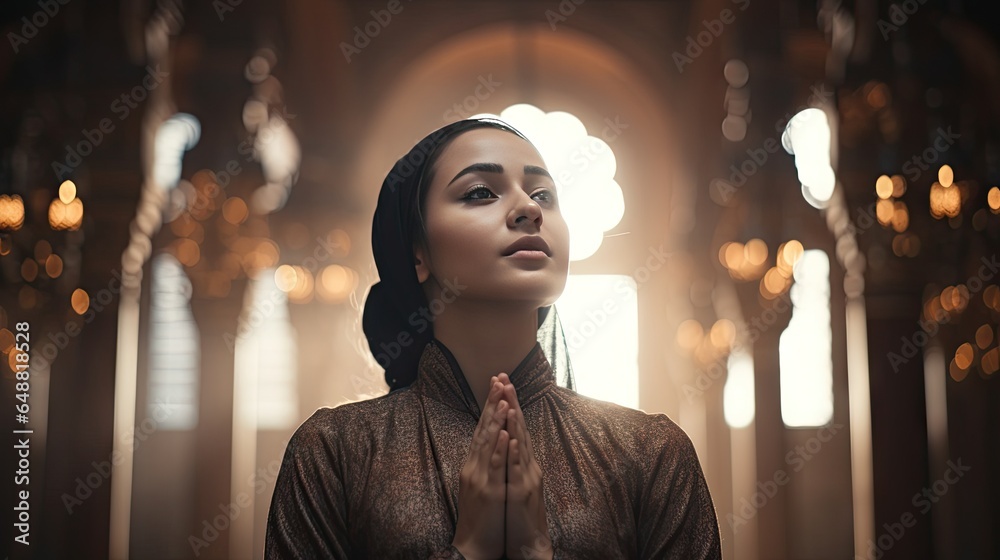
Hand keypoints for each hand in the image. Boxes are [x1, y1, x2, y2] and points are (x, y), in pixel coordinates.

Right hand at [453, 376, 508, 559]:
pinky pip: (494, 468)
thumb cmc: (480, 516)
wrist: (472, 546)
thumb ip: (483, 462)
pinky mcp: (489, 492)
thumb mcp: (479, 483)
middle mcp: (474, 467)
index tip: (497, 383)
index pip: (482, 427)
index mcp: (474, 464)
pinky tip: (504, 435)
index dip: (490, 405)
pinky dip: (498, 450)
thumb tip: (491, 440)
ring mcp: (480, 479)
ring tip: (502, 398)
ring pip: (487, 444)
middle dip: (492, 403)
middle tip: (499, 379)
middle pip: (483, 429)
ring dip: (495, 421)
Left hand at [498, 373, 551, 559]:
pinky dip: (515, 453)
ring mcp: (527, 478)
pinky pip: (517, 471)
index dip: (509, 404)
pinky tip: (511, 438)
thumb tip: (507, 440)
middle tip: (505, 379)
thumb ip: (514, 461)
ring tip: (508, 400)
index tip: (501, 383)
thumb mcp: (516, 482)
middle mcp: (528, 465)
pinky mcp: (522, 494)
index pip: (515, 427)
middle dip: (512, 403)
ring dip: (514, 422)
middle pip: (519, 429)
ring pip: (520, 445)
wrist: (531, 544)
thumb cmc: (521, 514)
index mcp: (524, 462)